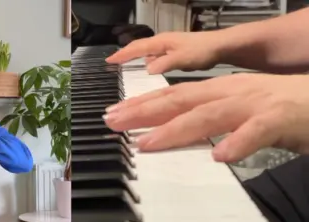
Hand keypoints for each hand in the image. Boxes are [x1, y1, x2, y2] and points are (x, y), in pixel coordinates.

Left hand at [103, 73, 308, 162]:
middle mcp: (229, 92)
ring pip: (208, 114)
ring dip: (175, 129)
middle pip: (179, 100)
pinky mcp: (279, 119)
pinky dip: (239, 142)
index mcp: (218, 90)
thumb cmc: (276, 106)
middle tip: (113, 122)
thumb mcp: (233, 108)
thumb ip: (205, 118)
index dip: (141, 104)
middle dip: (143, 112)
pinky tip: (221, 156)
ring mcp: (253, 104)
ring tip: (148, 143)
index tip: (114, 113)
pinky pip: (257, 132)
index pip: (172, 95)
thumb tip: (171, 130)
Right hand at [105, 31, 226, 73]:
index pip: (136, 48)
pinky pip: (155, 54)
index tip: (109, 60)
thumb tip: (147, 69)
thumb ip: (165, 64)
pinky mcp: (175, 51)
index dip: (122, 54)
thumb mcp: (183, 59)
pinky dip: (146, 59)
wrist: (222, 46)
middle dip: (124, 53)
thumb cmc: (204, 51)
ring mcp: (169, 46)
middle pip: (139, 47)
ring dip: (134, 56)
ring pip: (146, 50)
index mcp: (161, 42)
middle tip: (112, 61)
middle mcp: (163, 42)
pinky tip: (148, 67)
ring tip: (124, 63)